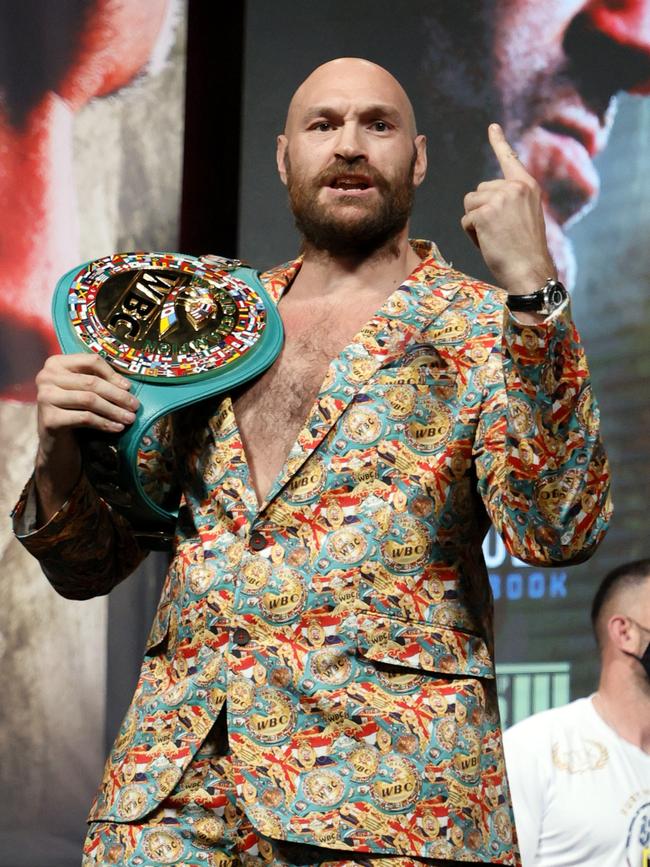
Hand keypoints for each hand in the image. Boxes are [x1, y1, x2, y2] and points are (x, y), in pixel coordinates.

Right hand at [34, 353, 138, 521]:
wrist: (56, 443)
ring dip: (114, 410)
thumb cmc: (74, 412)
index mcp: (56, 363)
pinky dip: (105, 423)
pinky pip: (85, 418)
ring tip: (130, 418)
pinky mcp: (49, 419)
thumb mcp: (84, 392)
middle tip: (135, 406)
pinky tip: (117, 428)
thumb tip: (127, 385)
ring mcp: (45, 397)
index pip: (91, 361)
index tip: (129, 387)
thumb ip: (100, 381)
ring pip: (89, 400)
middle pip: (92, 382)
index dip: (112, 374)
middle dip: (118, 395)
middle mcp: (46, 377)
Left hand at [461, 124, 556, 294]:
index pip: (510, 160)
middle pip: (479, 190)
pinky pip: (466, 219)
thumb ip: (509, 202)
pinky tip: (488, 242)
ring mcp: (500, 198)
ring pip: (470, 203)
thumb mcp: (525, 217)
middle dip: (481, 211)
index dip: (499, 143)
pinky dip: (471, 234)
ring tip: (494, 237)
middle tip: (500, 232)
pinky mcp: (485, 212)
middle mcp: (515, 187)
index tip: (492, 127)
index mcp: (527, 187)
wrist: (530, 270)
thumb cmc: (526, 251)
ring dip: (475, 223)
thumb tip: (482, 196)